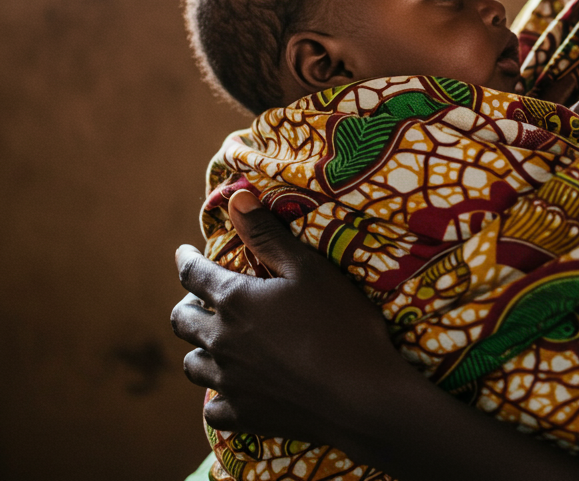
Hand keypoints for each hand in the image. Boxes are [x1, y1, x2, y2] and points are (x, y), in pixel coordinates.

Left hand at [171, 190, 402, 454]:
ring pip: (192, 365)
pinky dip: (217, 395)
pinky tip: (230, 389)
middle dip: (186, 304)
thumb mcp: (308, 268)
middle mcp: (221, 341)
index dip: (186, 259)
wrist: (360, 393)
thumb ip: (268, 234)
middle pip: (182, 321)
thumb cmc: (339, 322)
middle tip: (199, 298)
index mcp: (235, 301)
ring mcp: (230, 381)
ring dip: (198, 348)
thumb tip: (236, 198)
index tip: (184, 252)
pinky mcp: (243, 415)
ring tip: (213, 342)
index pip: (193, 274)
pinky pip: (213, 407)